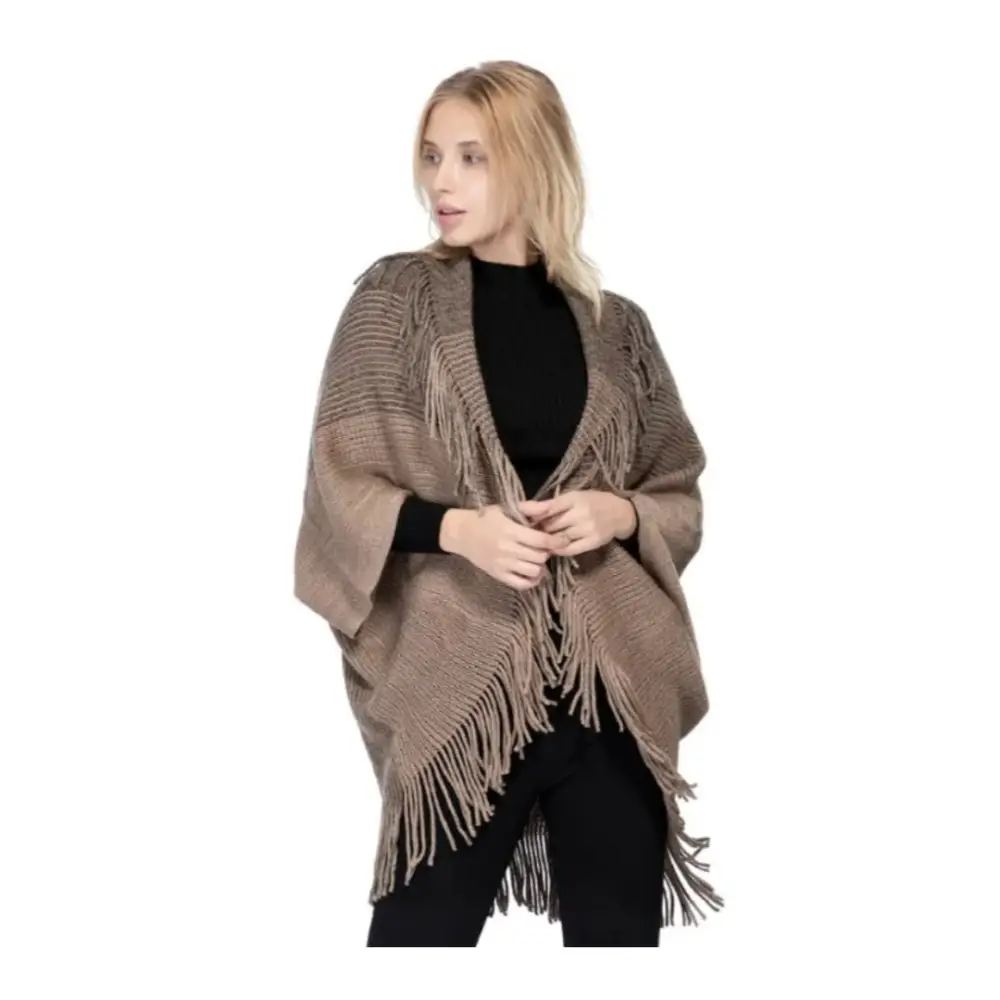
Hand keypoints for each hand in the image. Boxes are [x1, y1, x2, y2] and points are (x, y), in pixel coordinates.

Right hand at [444, 504, 564, 590]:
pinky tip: (533, 572)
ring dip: (540, 565)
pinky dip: (532, 580)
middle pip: (539, 556)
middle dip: (547, 552)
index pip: (541, 540)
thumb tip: (550, 507)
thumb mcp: (506, 508)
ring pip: (533, 571)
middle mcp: (507, 549)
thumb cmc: (486, 518)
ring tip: (537, 558)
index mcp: (510, 531)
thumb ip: (529, 508)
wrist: (461, 533)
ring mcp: (503, 564)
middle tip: (545, 547)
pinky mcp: (498, 575)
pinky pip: (522, 584)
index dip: (556, 541)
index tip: (564, 540)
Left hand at [517, 490, 635, 558]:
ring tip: (537, 542)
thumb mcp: (573, 496)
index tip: (518, 514)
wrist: (619, 512)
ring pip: (558, 539)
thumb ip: (553, 504)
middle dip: (538, 529)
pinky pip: (569, 550)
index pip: (549, 507)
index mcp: (575, 498)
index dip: (532, 511)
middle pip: (551, 525)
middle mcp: (582, 513)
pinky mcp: (593, 542)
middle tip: (526, 532)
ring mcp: (588, 529)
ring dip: (546, 541)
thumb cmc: (591, 502)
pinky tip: (552, 549)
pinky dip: (558, 550)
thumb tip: (526, 511)